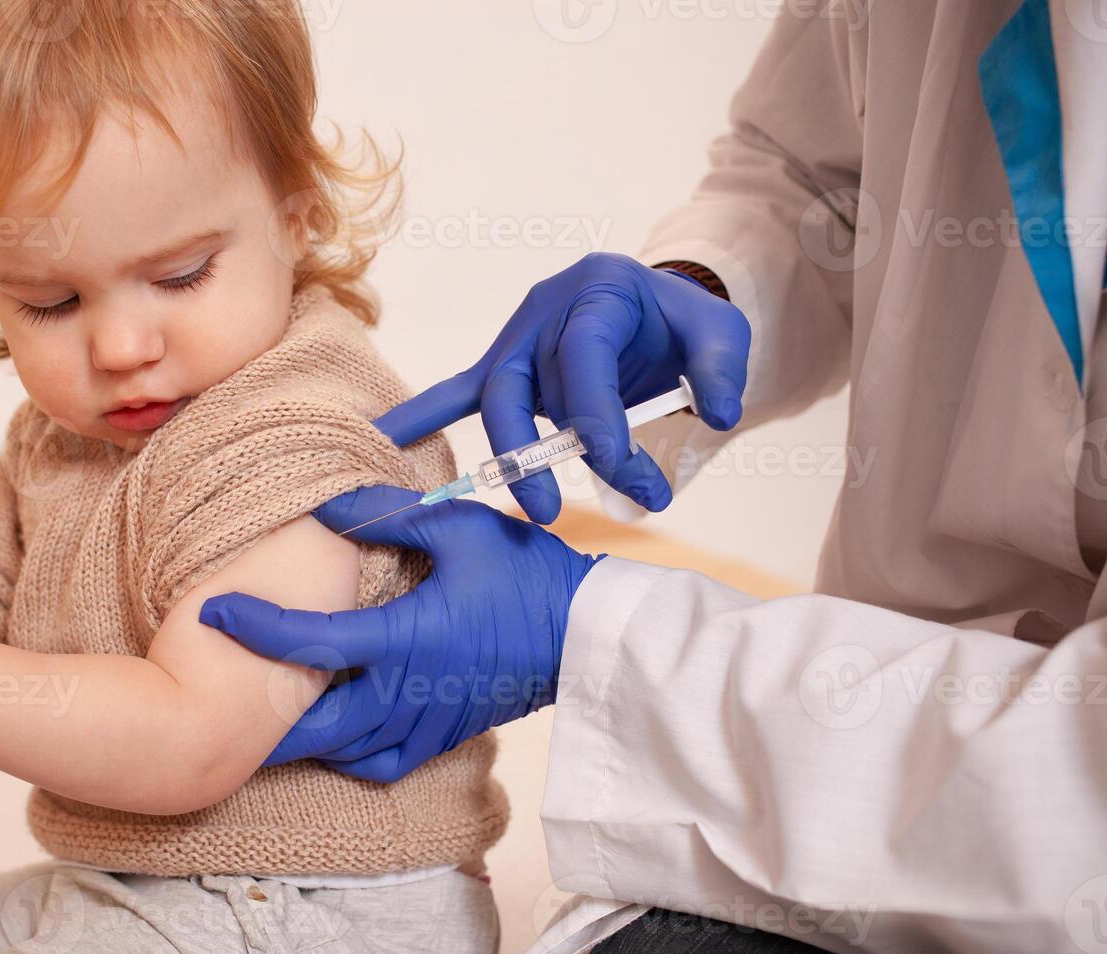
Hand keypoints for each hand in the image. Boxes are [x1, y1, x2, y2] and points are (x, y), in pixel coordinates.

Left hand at [198, 484, 602, 782]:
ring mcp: (427, 721)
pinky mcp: (444, 734)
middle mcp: (409, 691)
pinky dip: (350, 756)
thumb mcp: (460, 528)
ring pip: (346, 750)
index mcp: (405, 638)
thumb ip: (388, 516)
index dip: (257, 628)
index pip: (313, 642)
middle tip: (222, 703)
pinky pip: (383, 763)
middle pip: (317, 725)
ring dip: (304, 739)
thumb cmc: (526, 575)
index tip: (216, 613)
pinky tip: (336, 735)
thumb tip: (326, 506)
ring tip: (267, 719)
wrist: (587, 633)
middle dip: (265, 719)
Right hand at [375, 253, 749, 520]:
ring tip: (538, 510)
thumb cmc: (681, 322)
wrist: (653, 309)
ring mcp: (517, 340)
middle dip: (540, 450)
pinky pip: (457, 392)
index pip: (586, 354)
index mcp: (600, 290)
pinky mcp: (502, 367)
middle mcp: (548, 311)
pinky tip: (384, 436)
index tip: (620, 464)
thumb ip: (722, 368)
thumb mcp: (720, 331)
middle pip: (526, 383)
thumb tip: (717, 415)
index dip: (597, 412)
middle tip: (565, 509)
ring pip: (495, 397)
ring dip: (510, 456)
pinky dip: (420, 415)